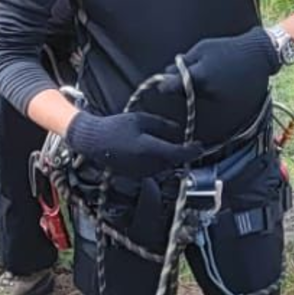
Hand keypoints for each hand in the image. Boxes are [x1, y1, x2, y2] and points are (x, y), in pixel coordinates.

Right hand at [65, 110, 201, 178]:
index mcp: (148, 148)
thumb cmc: (115, 127)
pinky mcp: (136, 175)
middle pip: (173, 161)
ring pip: (165, 167)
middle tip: (190, 144)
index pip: (177, 154)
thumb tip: (178, 129)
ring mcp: (140, 172)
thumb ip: (162, 125)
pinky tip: (156, 151)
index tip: (199, 146)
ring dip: (171, 158)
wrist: (93, 141)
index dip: (192, 151)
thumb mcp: (141, 119)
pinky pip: (155, 170)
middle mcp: (146, 164)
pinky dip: (160, 162)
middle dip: (182, 153)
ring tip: (171, 146)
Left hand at [155, 26, 279, 101]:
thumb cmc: (229, 48)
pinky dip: (213, 93)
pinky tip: (221, 81)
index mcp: (200, 76)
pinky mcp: (231, 105)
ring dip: (199, 90)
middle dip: (183, 86)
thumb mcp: (203, 48)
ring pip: (200, 98)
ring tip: (211, 74)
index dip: (165, 85)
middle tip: (191, 74)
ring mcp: (221, 100)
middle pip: (186, 95)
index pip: (173, 87)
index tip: (161, 84)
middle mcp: (209, 92)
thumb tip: (167, 72)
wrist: (259, 55)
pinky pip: (214, 101)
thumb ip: (184, 62)